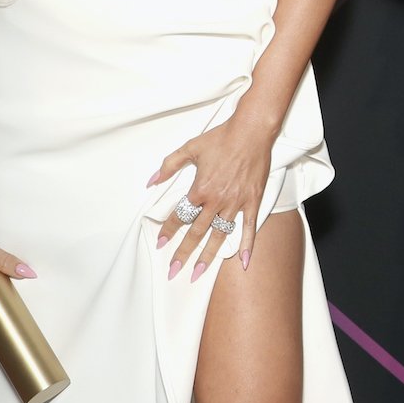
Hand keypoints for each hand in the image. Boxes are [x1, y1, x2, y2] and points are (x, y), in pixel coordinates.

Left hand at [150, 113, 277, 279]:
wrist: (251, 130)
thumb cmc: (221, 138)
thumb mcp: (190, 148)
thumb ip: (168, 166)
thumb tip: (151, 182)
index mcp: (200, 189)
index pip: (180, 216)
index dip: (168, 230)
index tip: (161, 244)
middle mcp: (217, 200)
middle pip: (197, 232)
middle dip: (184, 253)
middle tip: (174, 271)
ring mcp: (236, 202)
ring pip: (220, 234)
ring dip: (209, 255)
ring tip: (199, 272)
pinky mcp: (253, 200)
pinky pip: (249, 227)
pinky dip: (247, 245)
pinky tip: (244, 262)